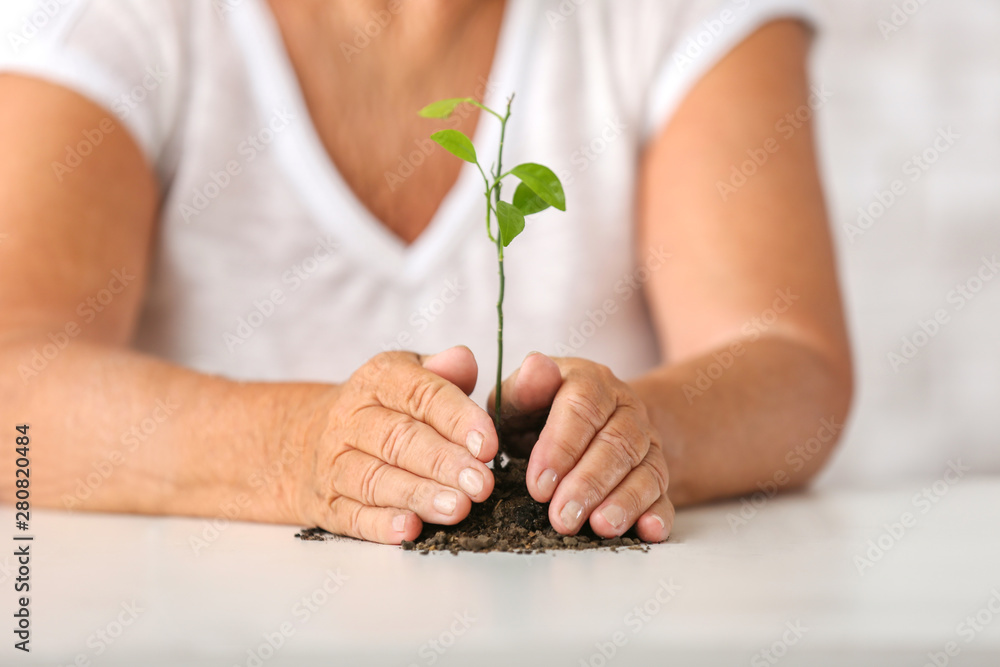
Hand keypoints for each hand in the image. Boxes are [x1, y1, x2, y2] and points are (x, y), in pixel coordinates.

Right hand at [290, 346, 497, 543]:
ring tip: (458, 508)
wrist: (303, 437)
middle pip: (399, 439)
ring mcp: (334, 462)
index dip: (457, 419)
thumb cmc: (381, 408)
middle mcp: (352, 418)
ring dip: (418, 495)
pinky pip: (351, 515)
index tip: (488, 444)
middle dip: (444, 463)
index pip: (420, 394)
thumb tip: (465, 360)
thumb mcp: (407, 376)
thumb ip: (441, 373)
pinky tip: (409, 529)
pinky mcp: (326, 503)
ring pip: (375, 480)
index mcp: (379, 380)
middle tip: (481, 483)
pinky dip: (380, 525)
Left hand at [490, 353, 672, 541]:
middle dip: (590, 483)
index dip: (562, 447)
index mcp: (591, 382)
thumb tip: (535, 369)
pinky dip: (659, 513)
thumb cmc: (538, 413)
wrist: (584, 424)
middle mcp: (625, 409)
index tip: (539, 485)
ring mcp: (647, 442)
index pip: (583, 407)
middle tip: (563, 517)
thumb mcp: (521, 397)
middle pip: (617, 443)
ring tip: (601, 527)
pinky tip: (648, 531)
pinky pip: (665, 493)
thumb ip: (523, 387)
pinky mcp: (656, 474)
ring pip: (645, 469)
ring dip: (624, 501)